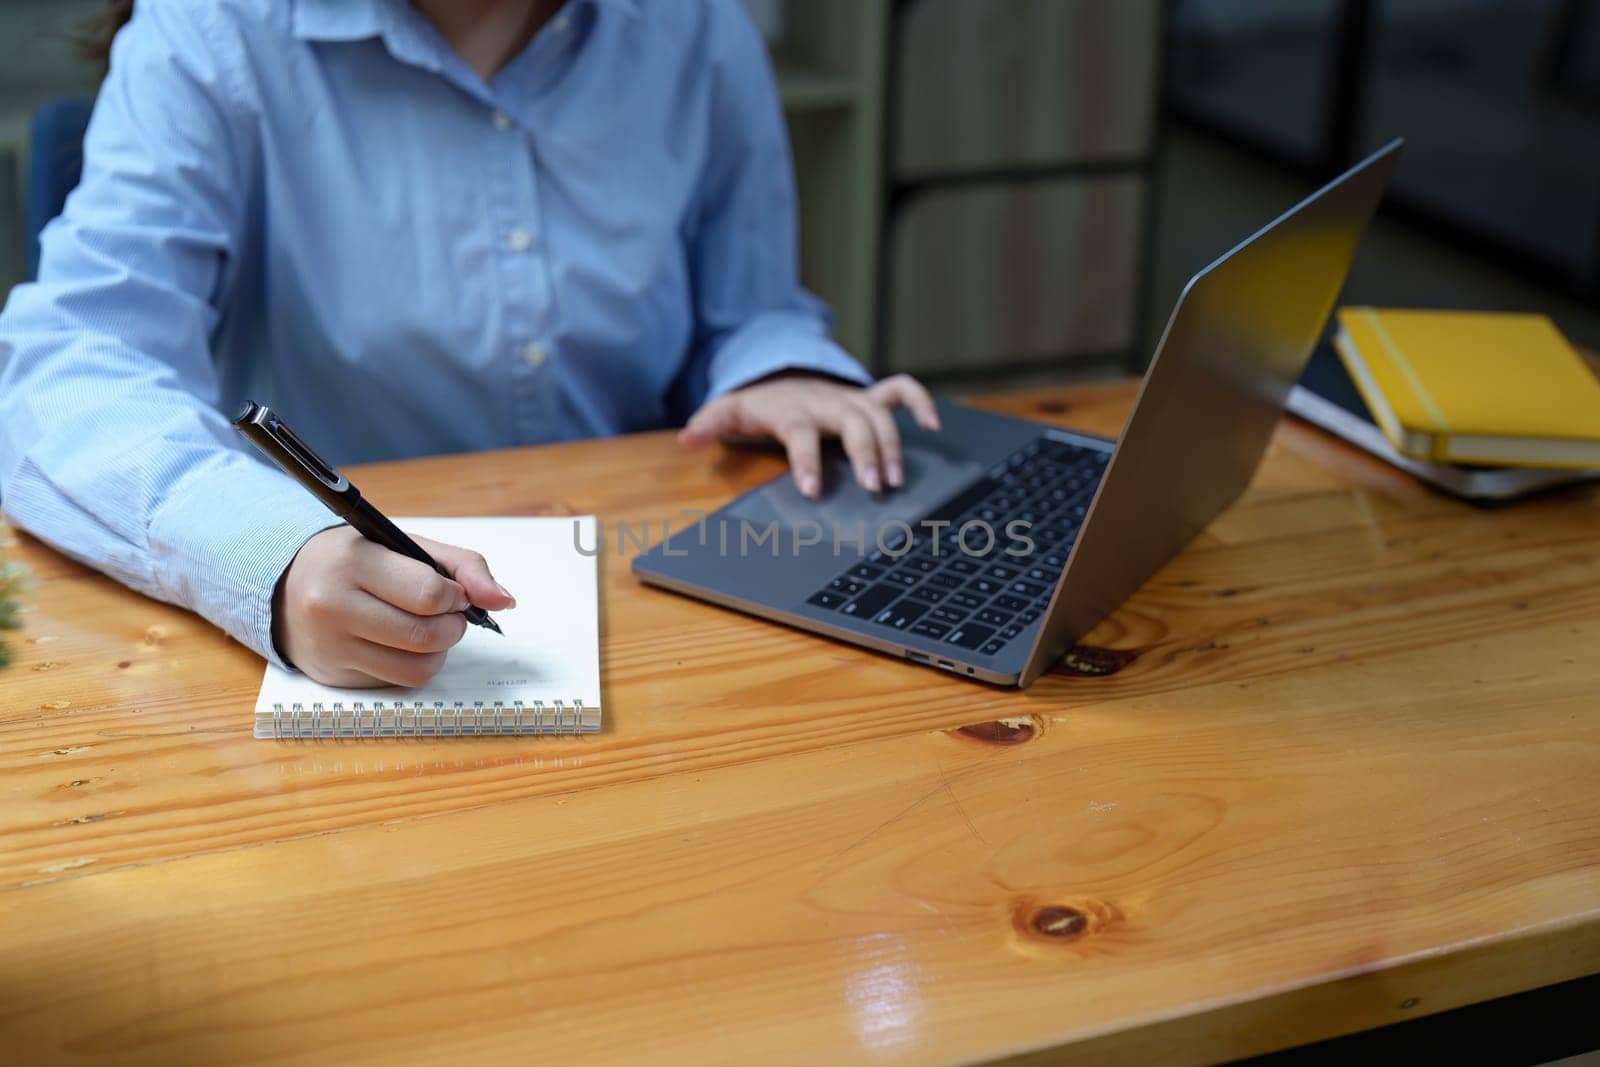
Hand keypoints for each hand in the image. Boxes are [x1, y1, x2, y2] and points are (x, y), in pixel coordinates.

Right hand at [272, 526, 515, 687]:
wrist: (286, 584)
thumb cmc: (356, 561)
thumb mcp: (404, 545)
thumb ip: (463, 566)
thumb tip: (505, 600)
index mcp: (353, 562)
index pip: (428, 594)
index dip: (456, 597)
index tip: (454, 593)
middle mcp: (333, 605)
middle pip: (426, 636)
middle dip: (453, 627)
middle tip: (448, 614)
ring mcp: (330, 646)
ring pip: (416, 669)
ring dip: (439, 652)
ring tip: (429, 630)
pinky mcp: (333, 675)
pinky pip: (396, 682)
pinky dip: (412, 666)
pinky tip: (399, 644)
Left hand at [679, 372, 941, 497]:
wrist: (783, 375)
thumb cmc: (761, 405)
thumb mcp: (731, 412)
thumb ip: (711, 425)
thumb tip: (687, 439)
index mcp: (794, 410)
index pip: (801, 433)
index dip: (805, 460)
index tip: (811, 490)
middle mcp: (828, 402)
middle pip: (852, 422)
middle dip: (865, 452)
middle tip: (872, 486)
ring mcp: (852, 398)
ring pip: (880, 415)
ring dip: (891, 445)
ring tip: (895, 479)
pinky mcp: (870, 397)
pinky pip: (900, 392)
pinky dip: (919, 402)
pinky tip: (933, 425)